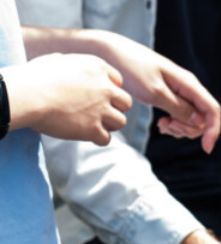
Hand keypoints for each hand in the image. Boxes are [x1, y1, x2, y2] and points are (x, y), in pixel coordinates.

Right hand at [3, 53, 130, 145]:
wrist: (28, 95)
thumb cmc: (35, 77)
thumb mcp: (55, 61)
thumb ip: (70, 64)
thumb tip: (66, 64)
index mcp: (97, 67)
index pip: (118, 81)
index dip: (110, 90)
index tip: (99, 96)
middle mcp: (105, 87)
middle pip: (125, 102)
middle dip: (115, 108)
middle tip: (101, 113)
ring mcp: (101, 109)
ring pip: (121, 122)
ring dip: (110, 125)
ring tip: (94, 125)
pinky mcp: (93, 128)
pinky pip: (106, 138)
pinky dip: (98, 139)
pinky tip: (88, 136)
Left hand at [92, 31, 220, 151]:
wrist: (110, 53)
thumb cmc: (131, 69)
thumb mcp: (155, 93)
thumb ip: (179, 108)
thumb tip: (200, 122)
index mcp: (188, 83)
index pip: (212, 109)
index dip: (214, 130)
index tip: (205, 149)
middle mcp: (188, 87)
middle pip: (203, 117)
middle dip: (189, 129)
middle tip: (166, 127)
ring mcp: (180, 91)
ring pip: (192, 118)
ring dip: (181, 128)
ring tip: (162, 126)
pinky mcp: (170, 94)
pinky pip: (181, 115)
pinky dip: (174, 124)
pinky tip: (161, 124)